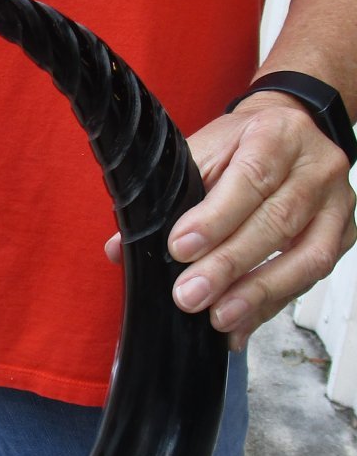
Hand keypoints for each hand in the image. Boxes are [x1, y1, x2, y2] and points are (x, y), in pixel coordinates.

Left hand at [105, 92, 356, 350]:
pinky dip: (271, 307)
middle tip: (189, 296)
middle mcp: (317, 167)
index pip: (251, 178)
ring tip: (218, 318)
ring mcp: (337, 204)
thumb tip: (120, 249)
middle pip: (278, 222)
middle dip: (229, 266)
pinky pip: (311, 278)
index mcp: (278, 135)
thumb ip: (167, 196)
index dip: (216, 218)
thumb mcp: (200, 153)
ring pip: (306, 257)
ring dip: (257, 294)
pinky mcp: (343, 235)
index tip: (181, 248)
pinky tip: (240, 325)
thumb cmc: (239, 144)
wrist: (291, 129)